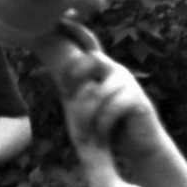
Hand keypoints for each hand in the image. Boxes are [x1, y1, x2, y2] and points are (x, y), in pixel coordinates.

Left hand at [52, 22, 150, 186]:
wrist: (142, 145)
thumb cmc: (112, 125)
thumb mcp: (90, 107)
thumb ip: (75, 91)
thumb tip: (44, 73)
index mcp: (104, 70)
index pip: (90, 47)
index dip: (75, 41)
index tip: (62, 55)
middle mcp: (117, 71)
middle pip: (93, 59)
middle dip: (75, 74)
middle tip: (66, 97)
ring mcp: (129, 84)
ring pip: (98, 93)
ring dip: (85, 116)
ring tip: (82, 135)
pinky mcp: (138, 100)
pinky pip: (111, 108)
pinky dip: (101, 125)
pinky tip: (100, 136)